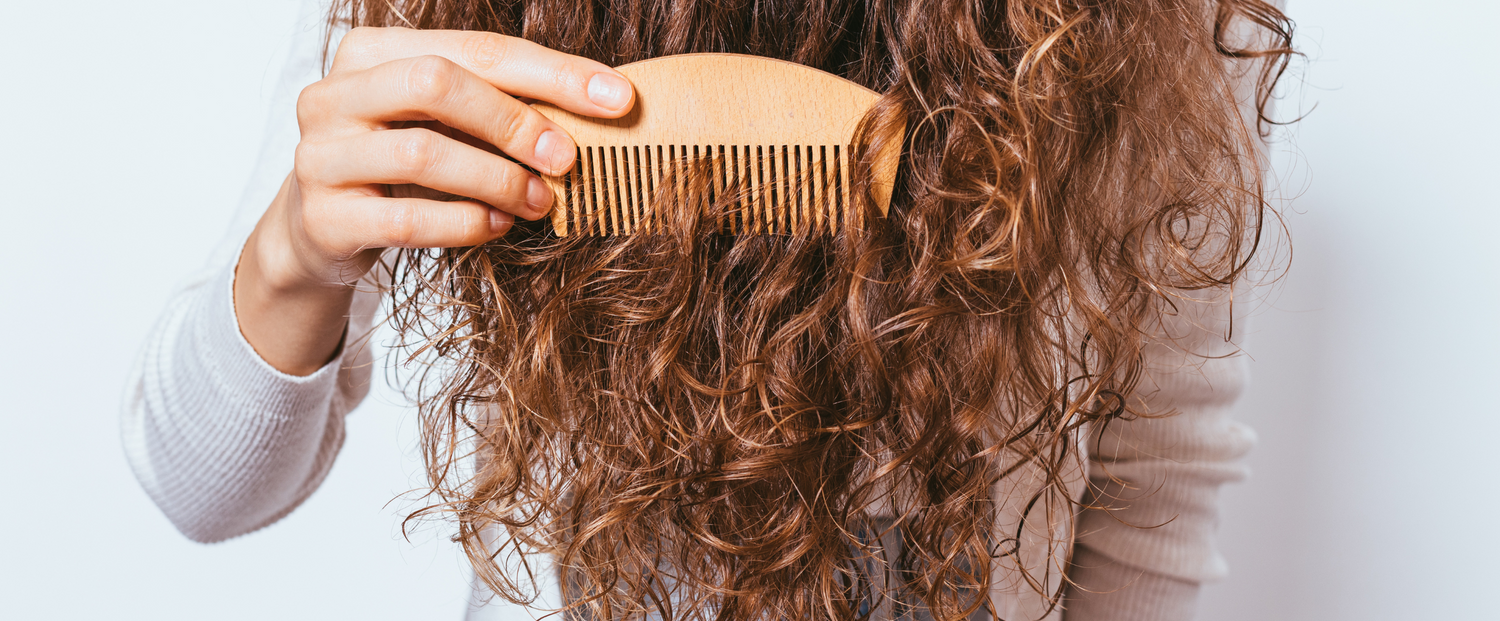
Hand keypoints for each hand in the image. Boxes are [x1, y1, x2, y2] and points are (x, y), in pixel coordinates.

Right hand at [236, 27, 634, 374]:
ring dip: (496, 179)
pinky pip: (406, 218)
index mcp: (371, 52)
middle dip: (514, 121)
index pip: (475, 49)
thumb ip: (500, 105)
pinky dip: (464, 222)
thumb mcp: (442, 123)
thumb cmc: (399, 166)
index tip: (617, 98)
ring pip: (422, 154)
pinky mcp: (323, 217)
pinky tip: (497, 225)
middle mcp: (335, 93)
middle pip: (436, 84)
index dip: (552, 72)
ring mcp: (320, 155)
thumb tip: (602, 107)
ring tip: (539, 201)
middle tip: (566, 158)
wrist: (319, 230)